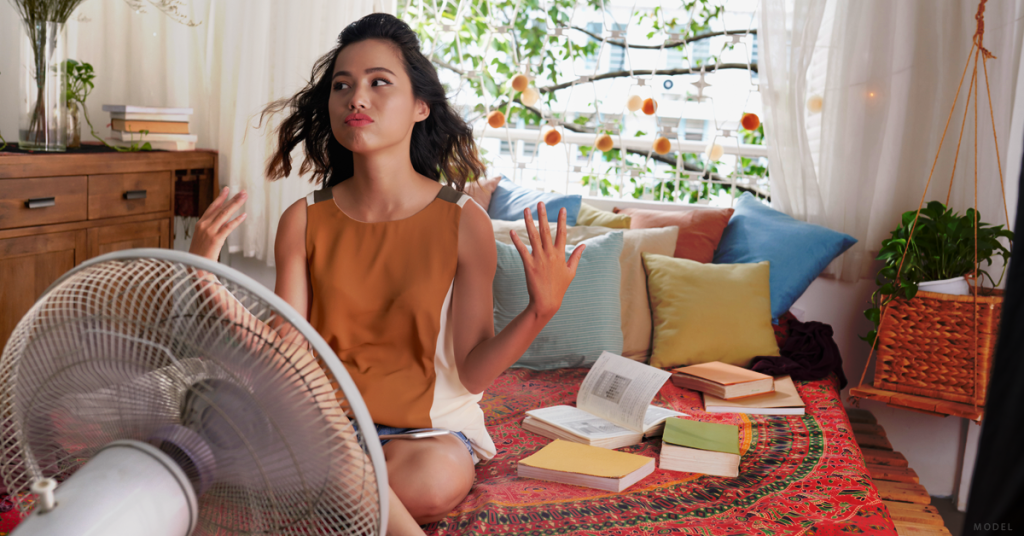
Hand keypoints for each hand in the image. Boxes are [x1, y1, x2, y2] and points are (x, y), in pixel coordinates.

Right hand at [189, 186, 246, 261]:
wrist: (195, 269)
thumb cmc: (199, 257)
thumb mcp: (202, 240)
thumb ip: (212, 230)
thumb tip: (223, 223)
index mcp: (200, 224)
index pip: (212, 207)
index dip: (220, 198)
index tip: (227, 189)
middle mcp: (204, 225)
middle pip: (220, 208)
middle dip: (233, 199)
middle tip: (243, 192)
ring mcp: (209, 231)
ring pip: (225, 214)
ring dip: (236, 204)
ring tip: (244, 197)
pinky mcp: (215, 239)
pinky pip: (228, 227)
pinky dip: (237, 220)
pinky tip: (244, 215)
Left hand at [509, 202, 584, 319]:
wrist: (547, 302)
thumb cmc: (560, 288)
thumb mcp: (571, 272)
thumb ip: (576, 256)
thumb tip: (584, 245)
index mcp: (560, 255)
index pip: (562, 233)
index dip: (562, 220)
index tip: (562, 208)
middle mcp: (550, 254)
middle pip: (546, 230)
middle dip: (543, 215)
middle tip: (540, 203)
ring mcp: (539, 259)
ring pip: (533, 237)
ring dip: (529, 222)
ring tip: (526, 210)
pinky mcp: (529, 265)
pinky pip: (522, 250)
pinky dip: (517, 240)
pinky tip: (512, 231)